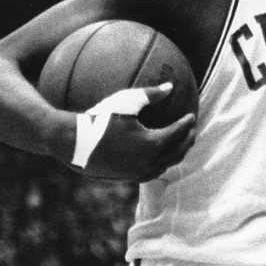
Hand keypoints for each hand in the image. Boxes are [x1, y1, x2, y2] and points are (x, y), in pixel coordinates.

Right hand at [70, 83, 196, 181]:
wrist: (73, 142)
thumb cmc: (100, 118)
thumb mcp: (127, 101)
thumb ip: (152, 94)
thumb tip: (171, 87)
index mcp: (153, 144)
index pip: (178, 133)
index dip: (187, 123)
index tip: (191, 115)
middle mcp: (149, 162)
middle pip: (177, 152)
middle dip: (188, 140)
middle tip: (192, 130)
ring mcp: (138, 172)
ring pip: (166, 166)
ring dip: (176, 155)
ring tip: (179, 144)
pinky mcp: (127, 178)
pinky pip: (151, 173)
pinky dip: (161, 164)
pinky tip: (157, 157)